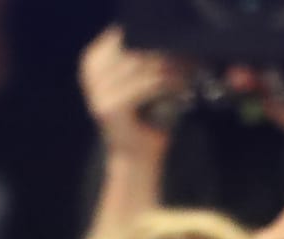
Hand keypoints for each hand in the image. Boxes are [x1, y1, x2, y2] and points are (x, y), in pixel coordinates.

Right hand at [80, 26, 185, 161]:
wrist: (136, 156)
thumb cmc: (145, 118)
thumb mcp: (144, 83)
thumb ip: (147, 60)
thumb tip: (172, 39)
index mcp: (93, 61)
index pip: (123, 37)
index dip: (151, 37)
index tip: (179, 41)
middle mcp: (91, 73)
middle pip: (134, 50)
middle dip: (166, 52)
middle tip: (192, 56)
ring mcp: (98, 91)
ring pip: (142, 66)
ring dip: (171, 67)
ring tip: (191, 70)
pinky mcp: (111, 107)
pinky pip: (146, 86)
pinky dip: (168, 84)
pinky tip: (183, 85)